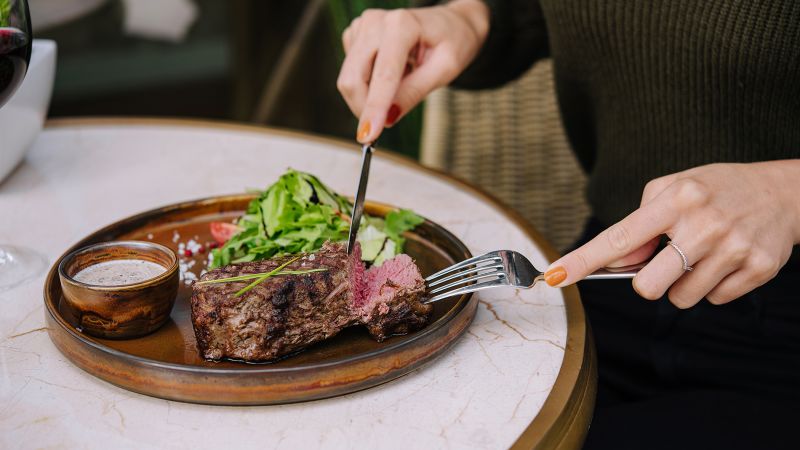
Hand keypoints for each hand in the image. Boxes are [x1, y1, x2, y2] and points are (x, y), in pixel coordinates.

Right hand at [337, 0, 488, 142]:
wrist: (451, 24)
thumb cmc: (452, 42)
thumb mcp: (445, 70)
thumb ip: (415, 92)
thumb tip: (388, 117)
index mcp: (402, 25)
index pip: (383, 75)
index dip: (374, 108)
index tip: (368, 136)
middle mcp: (375, 21)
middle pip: (353, 78)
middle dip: (365, 108)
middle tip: (384, 125)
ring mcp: (362, 26)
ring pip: (349, 79)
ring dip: (369, 95)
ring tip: (402, 81)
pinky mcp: (355, 35)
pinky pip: (352, 73)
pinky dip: (369, 84)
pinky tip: (392, 73)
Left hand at [544, 161, 799, 307]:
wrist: (784, 192)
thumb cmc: (716, 190)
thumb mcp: (674, 189)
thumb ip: (641, 222)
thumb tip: (618, 261)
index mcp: (676, 200)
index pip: (619, 238)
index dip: (584, 260)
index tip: (556, 275)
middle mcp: (704, 224)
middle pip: (647, 286)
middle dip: (648, 282)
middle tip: (666, 260)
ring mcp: (733, 249)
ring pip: (681, 298)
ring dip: (682, 283)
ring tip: (702, 254)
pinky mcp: (757, 269)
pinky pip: (714, 300)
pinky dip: (713, 286)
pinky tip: (725, 260)